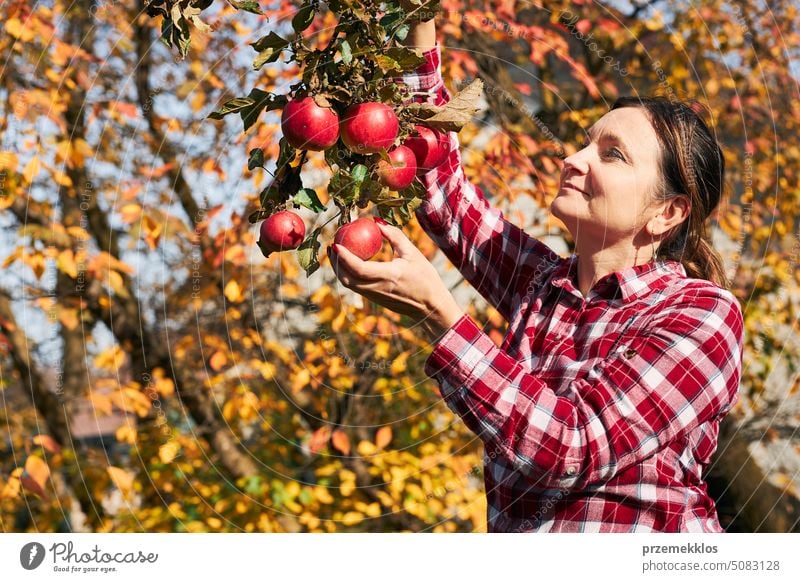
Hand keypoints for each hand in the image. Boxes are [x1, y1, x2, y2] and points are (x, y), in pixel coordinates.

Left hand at [327, 220, 463, 340]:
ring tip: (336, 254)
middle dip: (336, 263)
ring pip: (349, 284)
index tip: (335, 244)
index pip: (358, 268)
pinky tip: (348, 264)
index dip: (344, 257)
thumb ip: (394, 236)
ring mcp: (374, 297)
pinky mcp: (374, 300)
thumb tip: (377, 222)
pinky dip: (348, 275)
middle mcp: (378, 289)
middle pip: (347, 278)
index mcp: (388, 276)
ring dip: (339, 269)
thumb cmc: (425, 278)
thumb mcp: (412, 253)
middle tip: (332, 246)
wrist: (430, 306)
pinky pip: (355, 287)